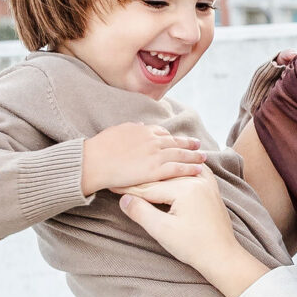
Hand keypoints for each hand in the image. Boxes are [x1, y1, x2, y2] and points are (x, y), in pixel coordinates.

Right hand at [82, 122, 206, 197]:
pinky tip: (198, 170)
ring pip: (180, 154)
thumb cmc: (99, 148)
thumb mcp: (116, 131)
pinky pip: (177, 168)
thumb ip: (131, 129)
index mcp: (142, 131)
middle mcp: (152, 140)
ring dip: (193, 156)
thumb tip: (141, 126)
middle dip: (188, 144)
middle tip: (198, 145)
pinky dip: (189, 169)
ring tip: (203, 158)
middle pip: (175, 142)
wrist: (94, 162)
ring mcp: (155, 155)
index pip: (162, 133)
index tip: (177, 140)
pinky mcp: (155, 170)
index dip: (171, 137)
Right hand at [120, 168, 266, 296]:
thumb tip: (124, 199)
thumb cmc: (194, 247)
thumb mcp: (162, 231)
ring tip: (138, 174)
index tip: (111, 185)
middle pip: (161, 179)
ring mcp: (207, 184)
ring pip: (174, 175)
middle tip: (120, 178)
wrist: (222, 256)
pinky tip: (172, 167)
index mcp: (185, 189)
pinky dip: (179, 171)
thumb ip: (141, 212)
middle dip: (140, 181)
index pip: (149, 188)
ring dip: (157, 175)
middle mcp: (197, 181)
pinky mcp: (211, 190)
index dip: (128, 188)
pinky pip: (192, 174)